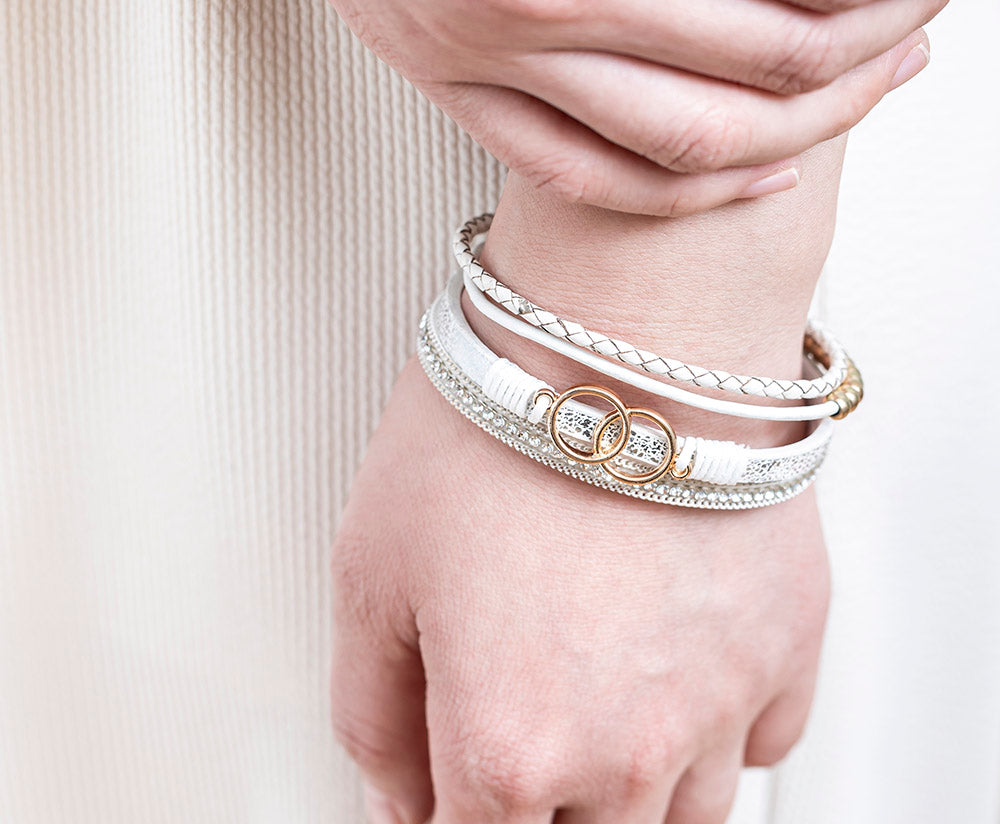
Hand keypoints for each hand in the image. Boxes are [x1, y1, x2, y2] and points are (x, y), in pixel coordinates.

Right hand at [329, 0, 939, 213]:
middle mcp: (542, 11)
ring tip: (861, 100)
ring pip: (674, 148)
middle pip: (743, 81)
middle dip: (853, 67)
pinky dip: (684, 194)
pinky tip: (760, 177)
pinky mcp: (465, 102)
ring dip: (791, 135)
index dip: (860, 3)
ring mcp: (494, 69)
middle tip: (916, 43)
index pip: (770, 5)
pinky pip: (589, 180)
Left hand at [330, 358, 829, 823]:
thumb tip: (399, 805)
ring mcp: (720, 701)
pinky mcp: (786, 643)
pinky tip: (663, 697)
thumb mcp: (370, 573)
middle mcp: (628, 747)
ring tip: (580, 757)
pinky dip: (705, 751)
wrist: (618, 330)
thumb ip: (372, 716)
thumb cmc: (490, 428)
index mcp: (509, 742)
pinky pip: (757, 750)